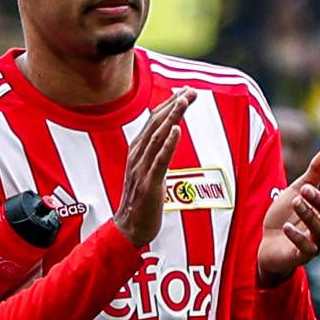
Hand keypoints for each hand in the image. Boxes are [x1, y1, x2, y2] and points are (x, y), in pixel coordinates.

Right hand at [114, 93, 189, 246]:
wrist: (129, 229)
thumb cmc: (141, 202)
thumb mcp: (147, 172)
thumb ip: (155, 153)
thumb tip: (167, 135)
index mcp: (136, 152)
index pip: (153, 122)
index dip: (168, 105)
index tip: (184, 92)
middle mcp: (137, 156)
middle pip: (155, 124)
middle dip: (173, 105)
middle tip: (190, 90)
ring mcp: (142, 170)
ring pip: (157, 137)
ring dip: (171, 117)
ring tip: (184, 101)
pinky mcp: (150, 185)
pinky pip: (159, 161)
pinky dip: (168, 144)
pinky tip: (177, 130)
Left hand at [256, 147, 319, 282]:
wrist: (267, 242)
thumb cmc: (287, 215)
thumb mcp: (299, 188)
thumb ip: (316, 171)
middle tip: (305, 189)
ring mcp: (315, 244)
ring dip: (309, 215)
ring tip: (295, 202)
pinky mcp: (301, 257)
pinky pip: (306, 250)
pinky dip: (297, 238)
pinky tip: (286, 227)